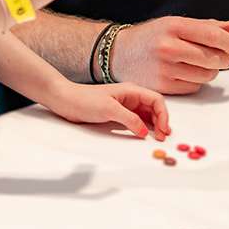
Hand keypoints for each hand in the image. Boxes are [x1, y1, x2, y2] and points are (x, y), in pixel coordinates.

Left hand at [45, 82, 170, 140]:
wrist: (65, 100)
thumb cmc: (84, 99)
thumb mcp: (109, 109)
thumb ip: (129, 119)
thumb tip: (144, 131)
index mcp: (131, 90)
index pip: (155, 100)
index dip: (163, 115)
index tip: (163, 129)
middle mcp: (130, 97)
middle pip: (153, 108)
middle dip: (161, 121)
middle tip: (163, 136)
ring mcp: (124, 105)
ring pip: (146, 114)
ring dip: (153, 125)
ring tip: (157, 137)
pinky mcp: (117, 113)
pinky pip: (135, 120)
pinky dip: (142, 127)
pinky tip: (144, 134)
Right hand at [110, 16, 228, 93]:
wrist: (119, 54)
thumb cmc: (152, 37)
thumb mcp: (175, 24)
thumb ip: (207, 26)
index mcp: (174, 26)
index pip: (213, 36)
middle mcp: (168, 46)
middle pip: (214, 58)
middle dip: (225, 59)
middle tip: (223, 57)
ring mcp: (165, 68)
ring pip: (207, 75)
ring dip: (212, 71)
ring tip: (202, 63)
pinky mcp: (162, 86)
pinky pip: (194, 87)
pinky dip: (198, 81)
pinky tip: (188, 72)